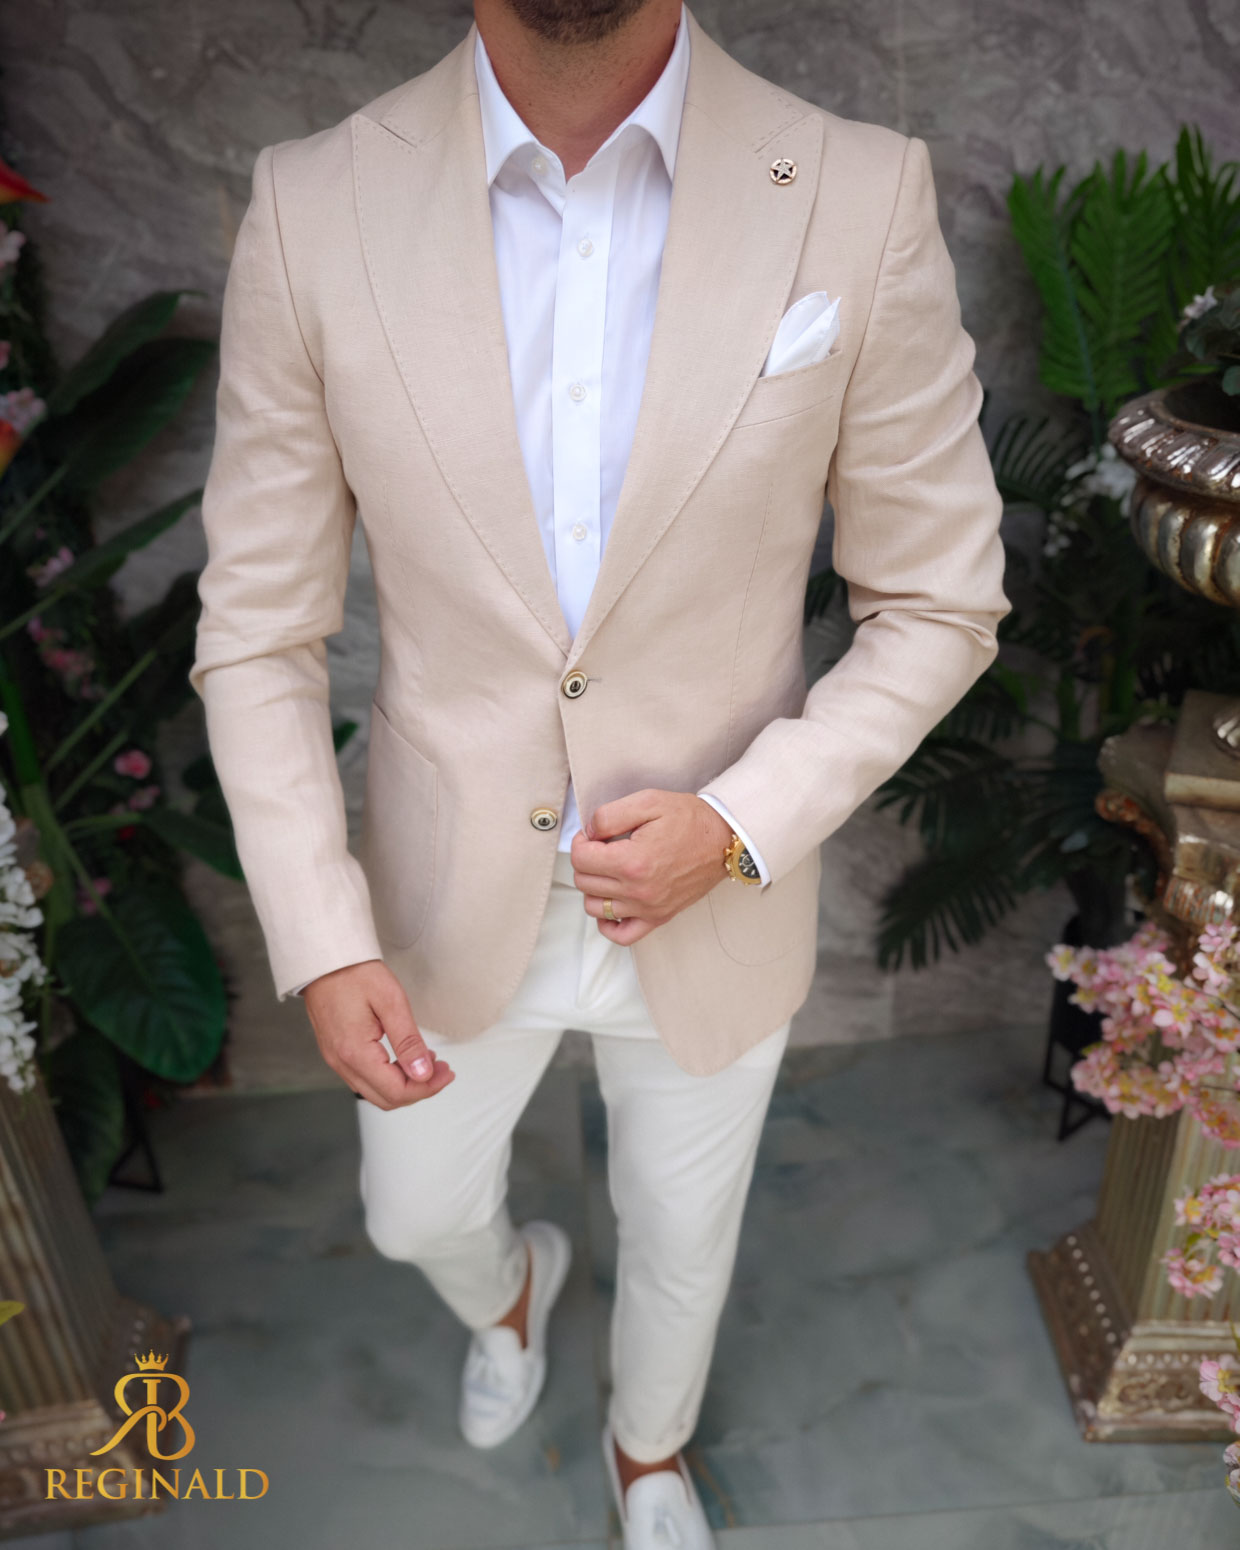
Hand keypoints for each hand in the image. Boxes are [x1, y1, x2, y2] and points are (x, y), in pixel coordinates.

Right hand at [303, 959, 454, 1109]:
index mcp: (355, 1052)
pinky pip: (365, 1079)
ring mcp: (336, 1060)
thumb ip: (408, 1041)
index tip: (446, 1072)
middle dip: (419, 1089)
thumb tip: (423, 1074)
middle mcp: (342, 1062)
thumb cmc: (355, 973)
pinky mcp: (336, 1054)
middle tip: (442, 1069)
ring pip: (375, 1092)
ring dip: (404, 1084)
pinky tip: (404, 1059)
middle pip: (386, 1099)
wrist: (324, 960)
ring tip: (427, 1062)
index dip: (427, 1088)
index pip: (397, 1091)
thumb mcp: (391, 1001)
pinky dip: (388, 1076)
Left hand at [570, 789, 732, 944]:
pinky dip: (608, 923)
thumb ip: (610, 815)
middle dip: (586, 861)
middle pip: (584, 882)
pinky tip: (612, 902)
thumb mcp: (649, 801)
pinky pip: (621, 935)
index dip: (581, 841)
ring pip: (595, 907)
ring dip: (593, 887)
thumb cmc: (690, 820)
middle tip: (603, 846)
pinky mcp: (659, 917)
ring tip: (608, 870)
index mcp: (632, 861)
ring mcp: (648, 908)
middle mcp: (638, 891)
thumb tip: (588, 832)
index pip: (580, 859)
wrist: (724, 840)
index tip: (593, 834)